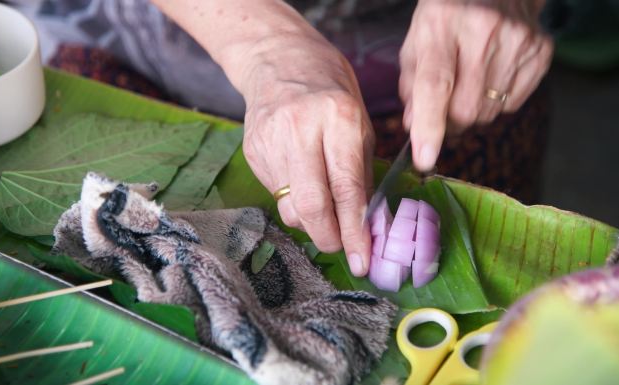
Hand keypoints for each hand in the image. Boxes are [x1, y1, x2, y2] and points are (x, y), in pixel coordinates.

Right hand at [238, 32, 374, 276]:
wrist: (279, 60)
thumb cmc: (330, 92)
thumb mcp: (360, 124)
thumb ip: (362, 175)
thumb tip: (368, 225)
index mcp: (337, 118)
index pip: (346, 188)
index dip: (355, 230)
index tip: (362, 259)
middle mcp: (300, 130)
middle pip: (310, 205)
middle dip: (327, 237)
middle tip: (340, 248)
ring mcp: (269, 141)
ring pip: (289, 206)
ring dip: (310, 221)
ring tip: (322, 208)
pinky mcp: (251, 151)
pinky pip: (275, 193)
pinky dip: (293, 199)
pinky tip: (301, 178)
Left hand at [399, 0, 553, 170]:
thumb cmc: (449, 13)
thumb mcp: (419, 39)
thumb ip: (412, 85)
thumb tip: (415, 128)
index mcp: (444, 24)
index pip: (436, 85)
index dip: (430, 127)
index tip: (425, 159)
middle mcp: (484, 32)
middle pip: (465, 110)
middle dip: (450, 124)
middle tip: (444, 112)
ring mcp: (517, 41)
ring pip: (489, 113)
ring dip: (472, 114)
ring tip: (468, 86)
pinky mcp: (541, 51)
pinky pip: (513, 105)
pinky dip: (496, 104)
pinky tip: (491, 77)